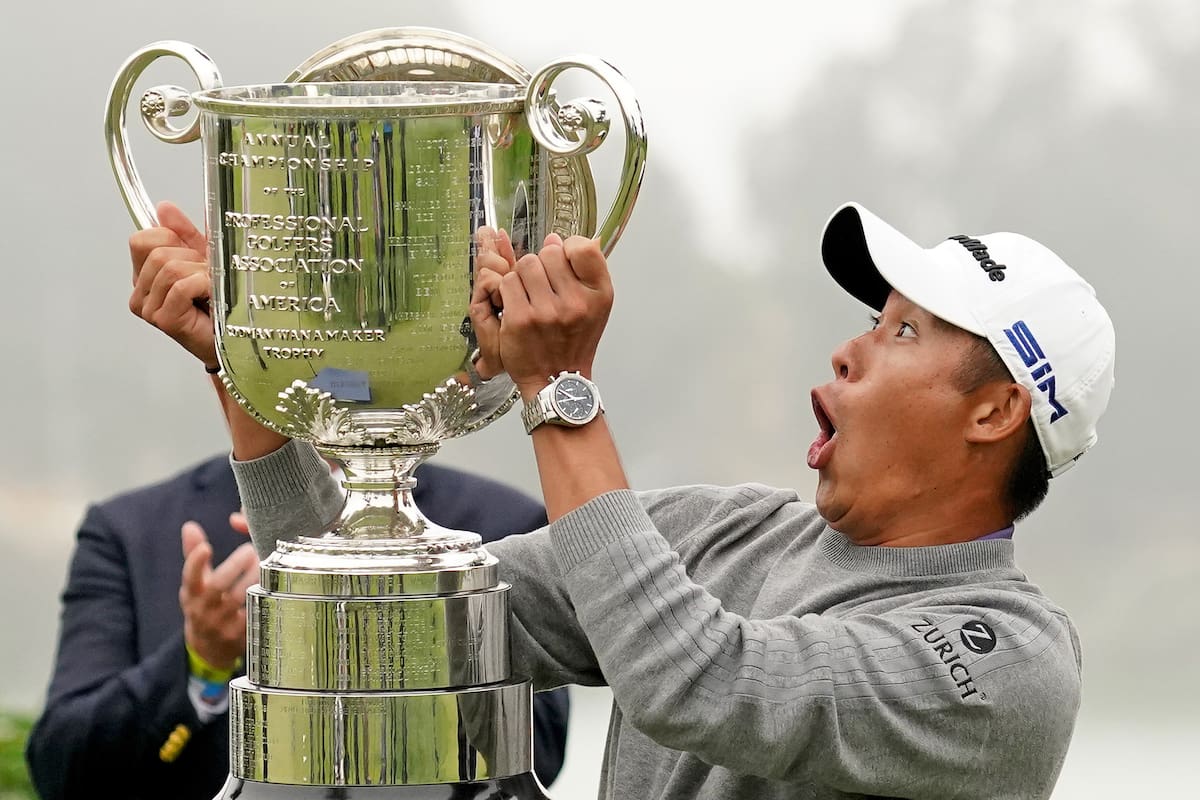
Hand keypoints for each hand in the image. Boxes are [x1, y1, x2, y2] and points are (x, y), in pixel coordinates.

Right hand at [129, 201, 215, 366]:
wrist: (234, 340)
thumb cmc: (220, 305)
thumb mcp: (203, 260)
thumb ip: (184, 234)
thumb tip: (164, 208)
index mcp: (145, 276)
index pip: (141, 240)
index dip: (171, 238)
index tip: (192, 255)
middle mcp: (141, 293)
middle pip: (158, 252)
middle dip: (191, 258)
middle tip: (207, 278)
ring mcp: (149, 308)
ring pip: (170, 267)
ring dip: (200, 273)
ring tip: (210, 289)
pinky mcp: (163, 320)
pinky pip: (181, 285)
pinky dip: (203, 285)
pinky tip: (211, 297)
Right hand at [179, 518, 258, 669]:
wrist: (210, 649)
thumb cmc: (204, 605)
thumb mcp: (194, 584)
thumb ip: (194, 555)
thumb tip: (189, 526)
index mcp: (192, 594)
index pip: (190, 577)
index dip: (195, 562)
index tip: (206, 547)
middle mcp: (205, 610)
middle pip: (219, 586)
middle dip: (236, 565)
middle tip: (251, 549)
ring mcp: (224, 624)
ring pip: (241, 598)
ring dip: (255, 576)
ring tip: (266, 560)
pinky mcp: (243, 634)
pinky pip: (257, 611)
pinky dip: (266, 595)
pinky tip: (276, 582)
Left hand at [470, 231, 612, 397]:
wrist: (558, 379)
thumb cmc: (574, 339)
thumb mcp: (594, 304)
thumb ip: (582, 269)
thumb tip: (554, 238)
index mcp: (599, 294)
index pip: (583, 247)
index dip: (568, 249)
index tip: (564, 264)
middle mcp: (576, 302)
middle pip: (548, 252)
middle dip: (542, 265)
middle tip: (543, 287)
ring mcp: (547, 311)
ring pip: (525, 264)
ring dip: (522, 276)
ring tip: (529, 296)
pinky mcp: (521, 319)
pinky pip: (507, 283)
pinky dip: (507, 291)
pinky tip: (517, 306)